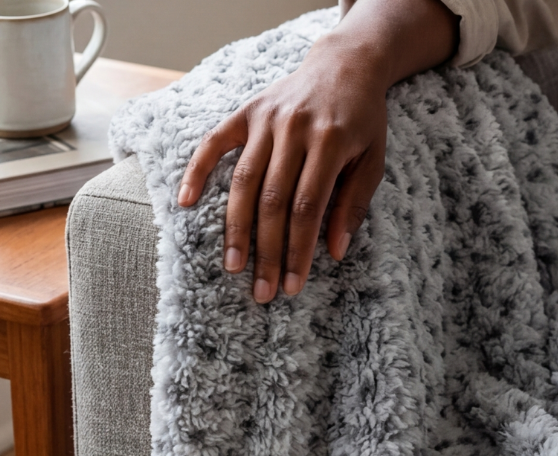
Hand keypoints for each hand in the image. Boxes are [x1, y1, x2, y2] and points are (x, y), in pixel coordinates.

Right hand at [178, 0, 459, 302]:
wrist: (346, 63)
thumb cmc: (363, 121)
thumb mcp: (373, 160)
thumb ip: (354, 204)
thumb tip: (335, 252)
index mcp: (330, 142)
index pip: (307, 207)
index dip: (298, 250)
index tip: (293, 285)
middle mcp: (293, 128)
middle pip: (273, 201)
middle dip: (267, 251)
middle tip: (262, 291)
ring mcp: (266, 118)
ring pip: (244, 181)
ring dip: (236, 228)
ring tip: (234, 267)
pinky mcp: (247, 112)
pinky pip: (215, 142)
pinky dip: (197, 170)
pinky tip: (184, 202)